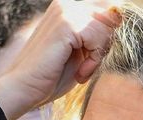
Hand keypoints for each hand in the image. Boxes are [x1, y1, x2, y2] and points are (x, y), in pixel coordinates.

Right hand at [0, 0, 121, 119]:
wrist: (24, 89)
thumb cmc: (50, 76)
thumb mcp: (81, 52)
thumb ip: (97, 34)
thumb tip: (119, 15)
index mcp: (67, 8)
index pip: (108, 12)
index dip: (107, 38)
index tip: (90, 60)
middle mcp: (65, 4)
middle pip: (111, 18)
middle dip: (104, 47)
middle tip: (85, 67)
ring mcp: (65, 11)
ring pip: (107, 28)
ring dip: (98, 56)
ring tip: (81, 71)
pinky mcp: (67, 24)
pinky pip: (99, 38)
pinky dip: (94, 61)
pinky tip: (79, 72)